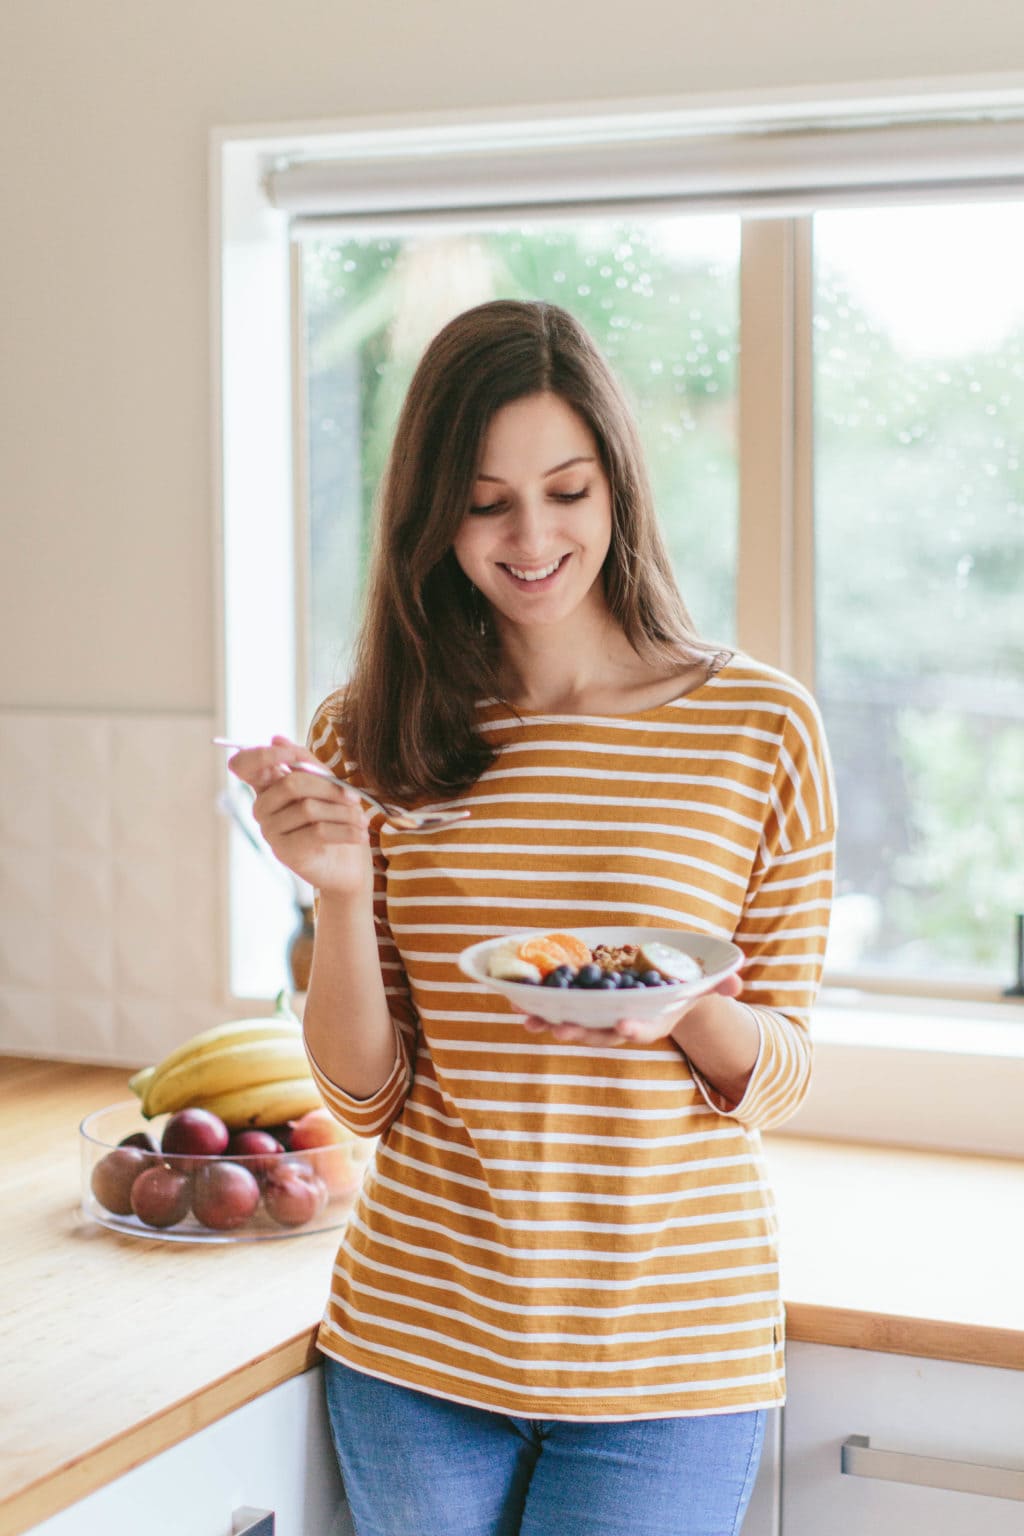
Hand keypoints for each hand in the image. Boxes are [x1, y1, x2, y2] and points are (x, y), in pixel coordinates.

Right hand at [227, 736, 371, 900]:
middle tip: (355, 798)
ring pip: (309, 809)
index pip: (243, 765)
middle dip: (330, 788)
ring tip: (362, 819)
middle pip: (292, 784)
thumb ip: (306, 763)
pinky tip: (360, 834)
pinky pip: (317, 832)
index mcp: (267, 786)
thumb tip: (276, 738)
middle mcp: (262, 807)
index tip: (291, 754)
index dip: (263, 755)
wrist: (346, 865)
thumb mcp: (326, 785)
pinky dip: (345, 831)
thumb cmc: (335, 819)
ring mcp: (270, 831)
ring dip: (343, 812)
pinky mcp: (285, 851)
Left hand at [520, 971, 743, 1046]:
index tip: (624, 1027)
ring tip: (528, 1019)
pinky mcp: (580, 1008)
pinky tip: (516, 1002)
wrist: (659, 991)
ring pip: (572, 1024)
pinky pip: (557, 1009)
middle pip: (598, 1033)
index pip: (641, 1030)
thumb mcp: (702, 984)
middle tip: (561, 1030)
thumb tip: (738, 982)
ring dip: (549, 1022)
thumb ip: (719, 983)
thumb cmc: (681, 988)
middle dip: (579, 1032)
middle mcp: (620, 1024)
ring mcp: (598, 1019)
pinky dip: (538, 1007)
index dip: (633, 1029)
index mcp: (649, 1021)